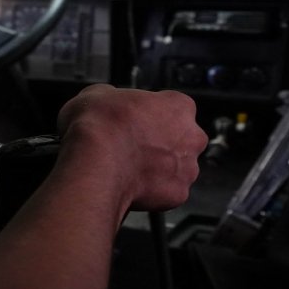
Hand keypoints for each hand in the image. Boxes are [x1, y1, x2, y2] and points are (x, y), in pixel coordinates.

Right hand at [57, 84, 207, 211]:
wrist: (96, 163)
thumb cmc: (100, 127)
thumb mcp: (98, 94)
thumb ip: (114, 98)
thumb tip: (107, 102)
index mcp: (179, 106)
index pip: (174, 108)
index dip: (152, 116)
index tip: (137, 122)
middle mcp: (191, 137)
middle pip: (182, 141)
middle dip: (161, 145)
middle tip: (134, 147)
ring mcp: (187, 168)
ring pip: (176, 169)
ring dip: (158, 170)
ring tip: (129, 169)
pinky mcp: (178, 195)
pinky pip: (168, 193)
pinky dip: (152, 192)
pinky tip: (131, 185)